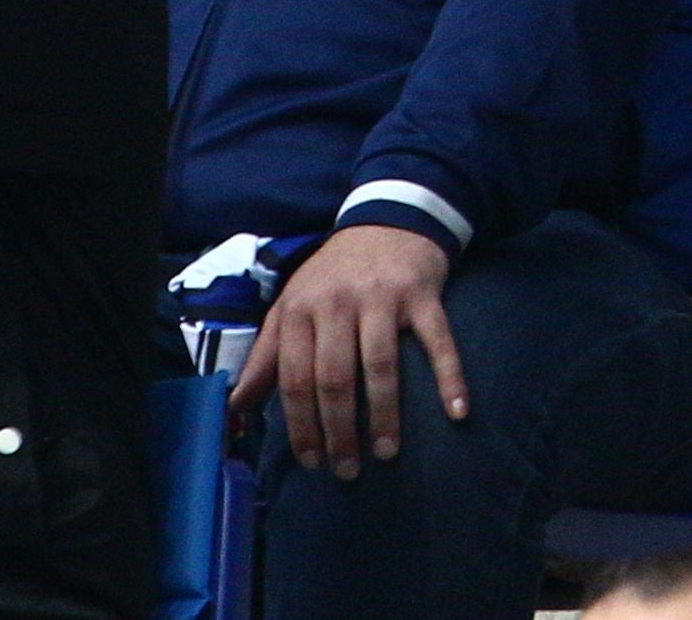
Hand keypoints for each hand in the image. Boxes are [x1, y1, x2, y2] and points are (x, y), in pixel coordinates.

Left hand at [234, 222, 461, 477]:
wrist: (388, 220)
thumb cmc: (333, 276)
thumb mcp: (291, 307)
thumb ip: (265, 358)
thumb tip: (233, 407)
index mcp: (300, 310)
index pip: (295, 378)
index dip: (301, 425)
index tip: (311, 462)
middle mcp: (337, 303)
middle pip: (335, 378)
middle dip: (339, 432)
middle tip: (347, 470)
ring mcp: (382, 298)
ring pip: (380, 366)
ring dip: (383, 415)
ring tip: (385, 453)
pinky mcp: (422, 294)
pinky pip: (437, 341)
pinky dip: (450, 377)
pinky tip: (457, 411)